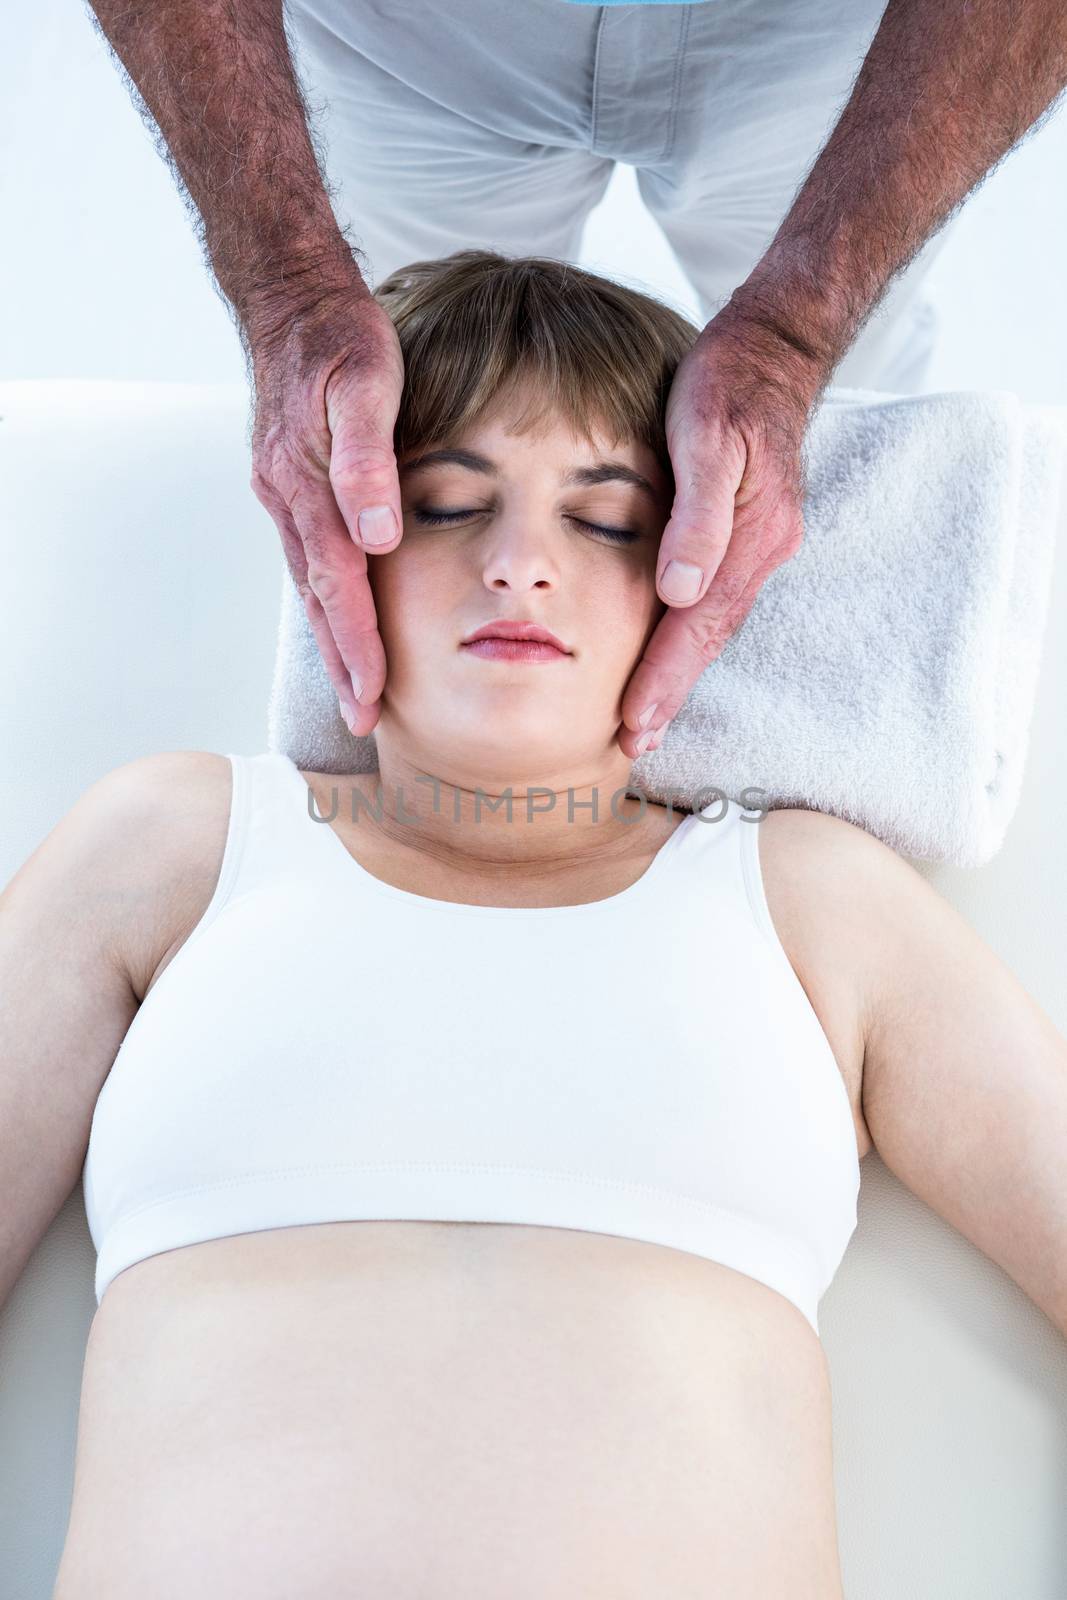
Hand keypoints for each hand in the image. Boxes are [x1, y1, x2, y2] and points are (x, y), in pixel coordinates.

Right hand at [248, 279, 405, 734]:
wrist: (292, 299)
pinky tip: (340, 621)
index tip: (374, 692)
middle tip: (363, 720)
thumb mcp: (364, 381)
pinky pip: (309, 557)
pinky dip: (327, 599)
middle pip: (320, 599)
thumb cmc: (339, 336)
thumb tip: (378, 536)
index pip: (338, 583)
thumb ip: (368, 459)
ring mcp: (286, 495)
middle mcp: (289, 500)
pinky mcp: (292, 487)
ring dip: (334, 639)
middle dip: (343, 662)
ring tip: (355, 689)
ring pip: (311, 584)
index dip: (358, 641)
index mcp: (307, 485)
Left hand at [618, 310, 826, 759]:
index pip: (700, 625)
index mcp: (753, 536)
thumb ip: (698, 515)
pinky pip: (715, 603)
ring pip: (713, 627)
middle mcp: (761, 551)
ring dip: (678, 676)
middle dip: (670, 694)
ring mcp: (758, 546)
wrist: (773, 348)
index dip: (665, 676)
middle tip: (632, 744)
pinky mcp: (747, 537)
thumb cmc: (730, 382)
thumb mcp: (708, 435)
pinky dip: (688, 640)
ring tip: (645, 721)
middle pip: (709, 640)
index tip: (633, 721)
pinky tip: (667, 659)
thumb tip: (680, 590)